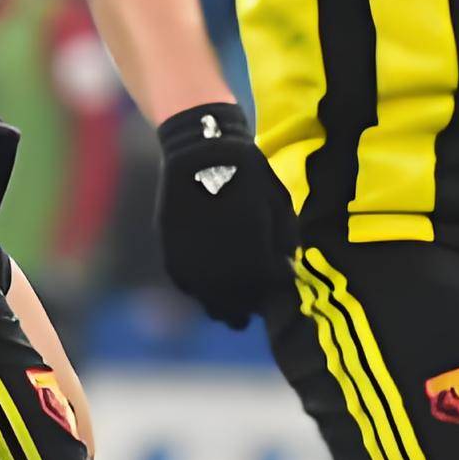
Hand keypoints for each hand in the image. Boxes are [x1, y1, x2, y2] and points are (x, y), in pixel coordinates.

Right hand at [151, 102, 299, 326]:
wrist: (201, 152)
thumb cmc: (247, 175)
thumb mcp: (278, 204)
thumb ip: (285, 241)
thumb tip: (286, 268)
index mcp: (253, 257)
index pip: (267, 294)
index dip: (275, 293)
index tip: (277, 285)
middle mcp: (221, 269)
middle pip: (237, 307)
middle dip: (250, 306)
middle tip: (256, 304)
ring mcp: (193, 265)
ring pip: (211, 303)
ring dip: (224, 305)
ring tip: (233, 301)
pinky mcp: (172, 255)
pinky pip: (188, 286)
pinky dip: (201, 289)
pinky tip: (210, 282)